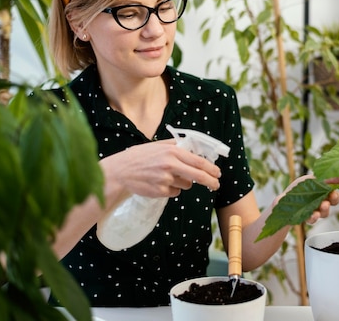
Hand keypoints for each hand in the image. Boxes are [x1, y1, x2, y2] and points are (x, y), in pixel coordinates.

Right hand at [99, 139, 221, 200]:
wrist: (120, 172)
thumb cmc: (138, 157)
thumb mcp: (157, 145)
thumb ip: (174, 145)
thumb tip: (191, 146)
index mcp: (172, 152)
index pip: (199, 161)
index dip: (211, 168)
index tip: (218, 173)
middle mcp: (171, 165)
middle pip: (198, 176)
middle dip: (210, 181)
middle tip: (215, 185)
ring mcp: (165, 180)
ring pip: (186, 185)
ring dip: (183, 183)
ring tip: (168, 177)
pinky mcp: (160, 191)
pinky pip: (175, 193)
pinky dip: (172, 190)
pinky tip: (160, 183)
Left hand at [281, 174, 338, 224]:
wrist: (282, 200)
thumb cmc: (298, 188)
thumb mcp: (313, 179)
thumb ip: (331, 178)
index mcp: (323, 190)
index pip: (334, 192)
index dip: (337, 191)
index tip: (338, 188)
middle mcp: (321, 200)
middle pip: (333, 202)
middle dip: (333, 200)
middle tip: (331, 197)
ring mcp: (315, 209)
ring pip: (325, 212)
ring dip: (325, 209)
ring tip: (322, 205)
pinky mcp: (307, 217)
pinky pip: (313, 219)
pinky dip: (314, 217)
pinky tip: (313, 215)